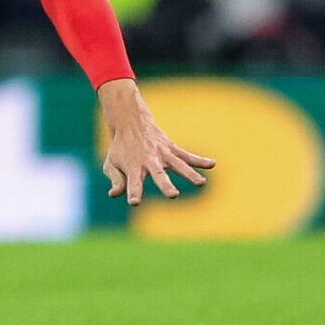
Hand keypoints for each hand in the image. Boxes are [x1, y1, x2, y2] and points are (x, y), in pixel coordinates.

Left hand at [98, 78, 214, 205]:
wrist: (129, 122)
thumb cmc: (120, 148)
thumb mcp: (111, 163)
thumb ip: (115, 179)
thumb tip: (113, 194)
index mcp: (133, 167)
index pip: (132, 182)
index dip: (133, 192)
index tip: (135, 202)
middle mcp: (149, 160)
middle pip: (158, 174)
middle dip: (166, 184)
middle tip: (173, 195)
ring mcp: (162, 154)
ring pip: (178, 164)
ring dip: (189, 173)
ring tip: (201, 183)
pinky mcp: (171, 148)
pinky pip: (187, 155)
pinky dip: (199, 160)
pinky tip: (212, 164)